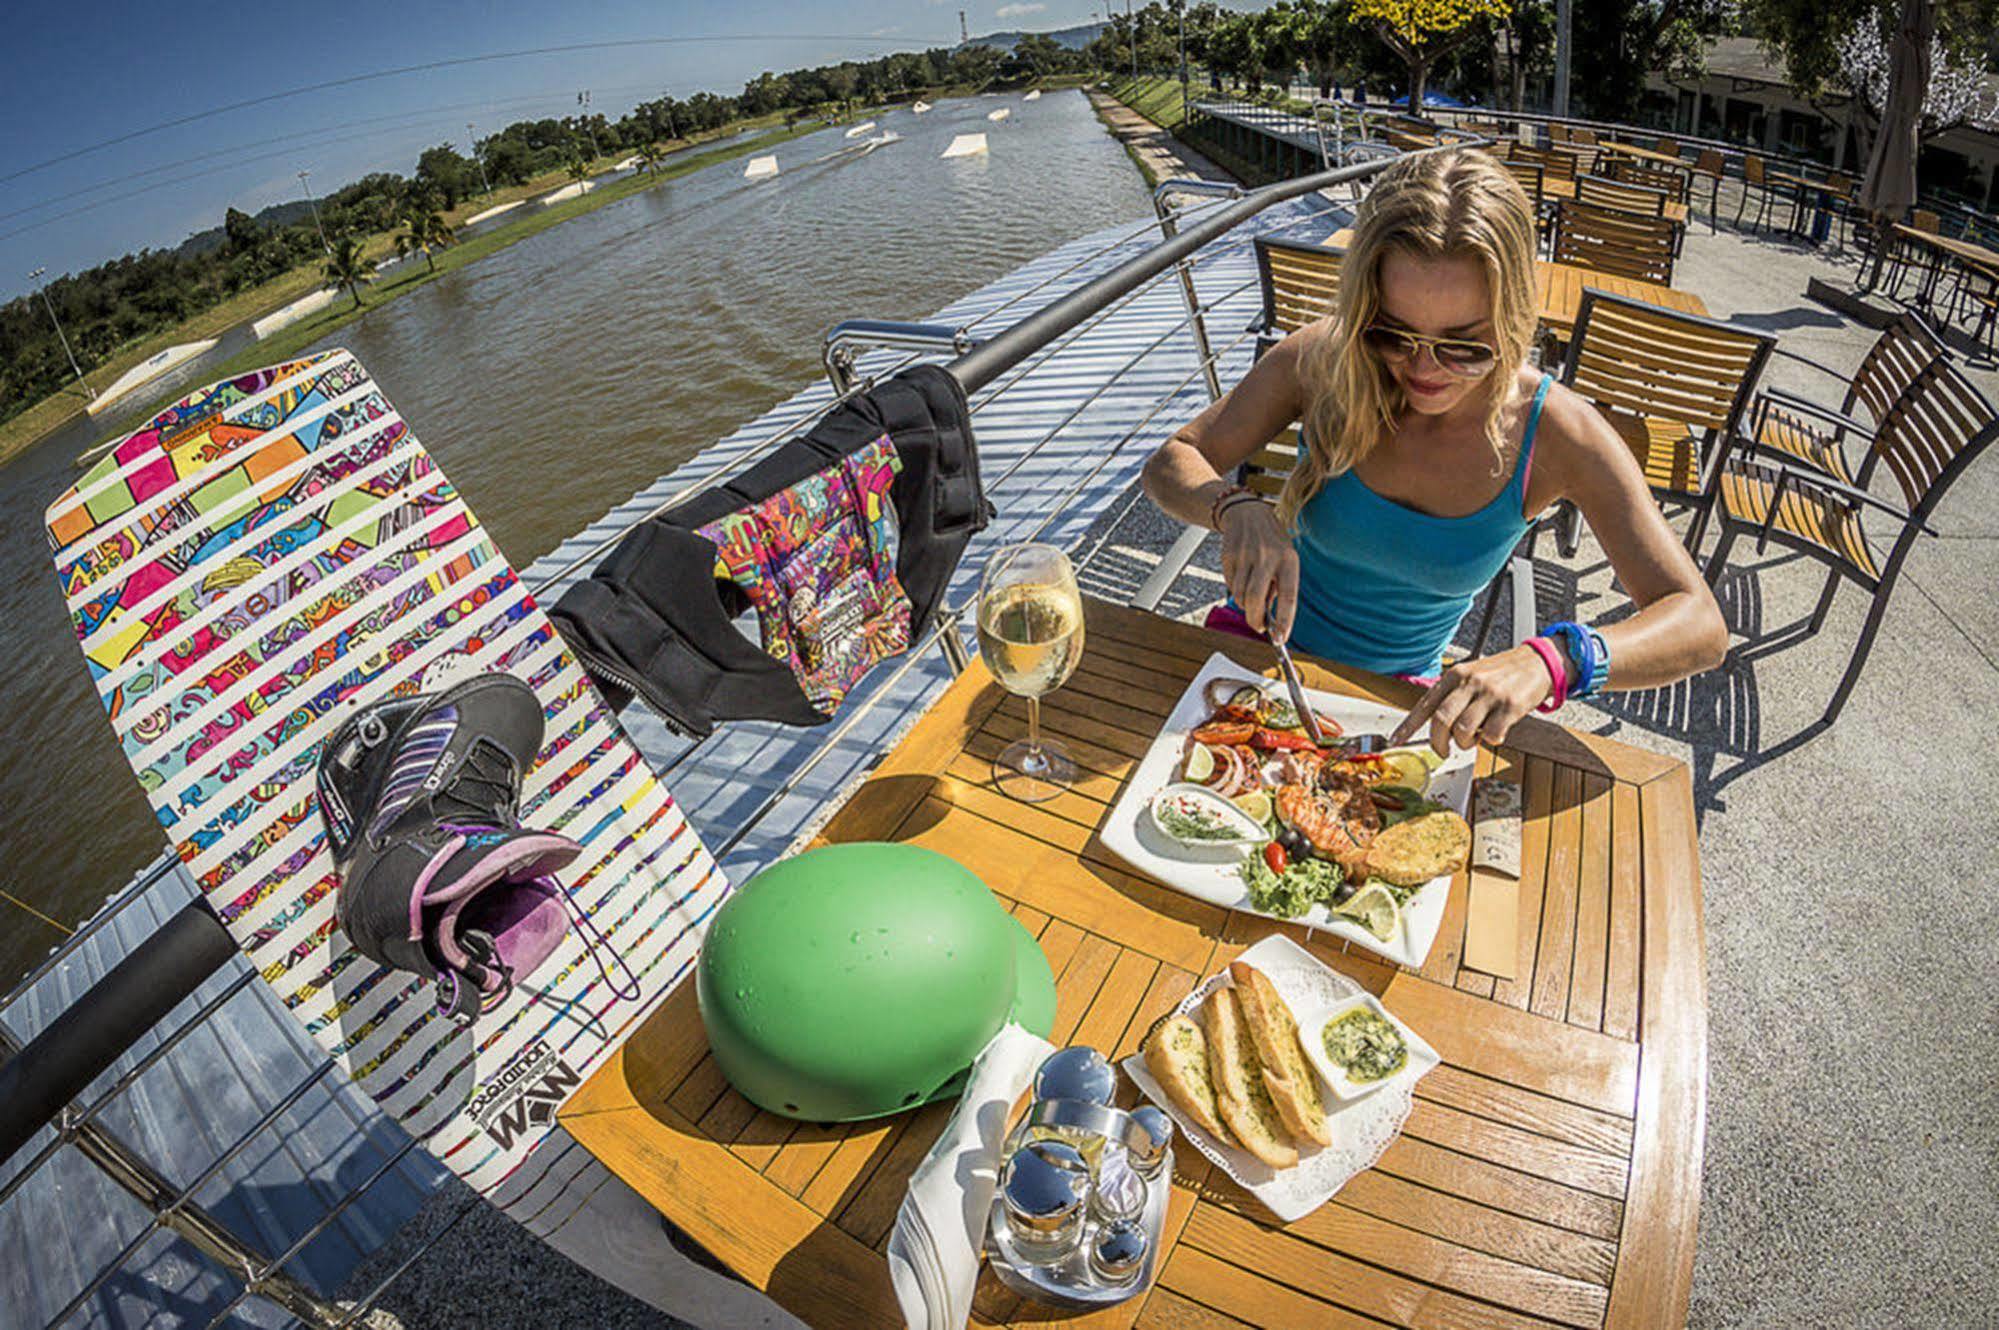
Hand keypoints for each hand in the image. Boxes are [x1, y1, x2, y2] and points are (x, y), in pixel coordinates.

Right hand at [1218, 500, 1298, 640]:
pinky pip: (1230, 586)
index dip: (1284, 620)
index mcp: (1288, 559)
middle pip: (1256, 599)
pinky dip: (1236, 589)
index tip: (1281, 638)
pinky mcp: (1229, 557)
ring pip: (1241, 596)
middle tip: (1258, 627)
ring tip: (1252, 592)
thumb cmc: (1271, 542)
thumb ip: (1280, 585)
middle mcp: (1268, 557)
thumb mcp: (1285, 558)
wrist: (1247, 513)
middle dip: (1255, 620)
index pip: (1288, 596)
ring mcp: (1246, 556)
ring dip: (1245, 603)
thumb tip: (1269, 617)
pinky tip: (1242, 577)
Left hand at [1388, 646, 1556, 757]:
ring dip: (1465, 743)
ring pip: (1463, 730)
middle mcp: (1469, 682)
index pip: (1425, 704)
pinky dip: (1490, 741)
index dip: (1408, 726)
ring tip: (1473, 738)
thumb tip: (1433, 724)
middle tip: (1442, 751)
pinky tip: (1495, 732)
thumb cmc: (1500, 674)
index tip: (1396, 740)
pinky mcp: (1510, 706)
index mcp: (1455, 675)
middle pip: (1441, 720)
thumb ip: (1452, 695)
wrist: (1537, 662)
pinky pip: (1491, 734)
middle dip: (1438, 742)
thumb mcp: (1471, 675)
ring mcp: (1490, 694)